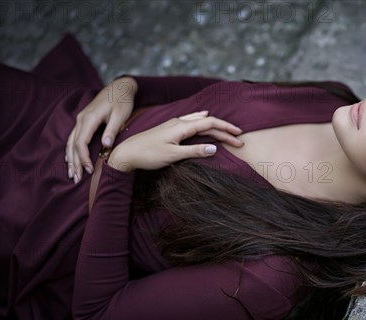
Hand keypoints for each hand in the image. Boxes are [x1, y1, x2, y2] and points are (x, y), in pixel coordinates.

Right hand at [66, 76, 136, 182]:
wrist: (120, 87)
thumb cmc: (122, 100)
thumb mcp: (120, 115)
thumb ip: (112, 130)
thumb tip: (106, 145)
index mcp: (89, 119)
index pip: (81, 143)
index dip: (83, 158)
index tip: (89, 171)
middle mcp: (81, 119)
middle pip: (73, 144)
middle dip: (74, 162)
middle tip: (75, 179)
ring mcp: (81, 119)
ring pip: (70, 141)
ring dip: (70, 158)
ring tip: (72, 173)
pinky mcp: (84, 120)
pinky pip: (74, 137)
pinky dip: (72, 150)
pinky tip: (71, 159)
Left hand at [107, 111, 243, 171]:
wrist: (126, 153)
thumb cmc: (148, 155)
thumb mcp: (172, 156)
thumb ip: (194, 151)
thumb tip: (214, 149)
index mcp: (182, 127)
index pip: (210, 123)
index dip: (226, 129)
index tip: (239, 137)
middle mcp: (179, 122)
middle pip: (207, 122)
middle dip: (224, 130)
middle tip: (238, 140)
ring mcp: (173, 124)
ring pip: (199, 121)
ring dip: (214, 126)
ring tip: (227, 129)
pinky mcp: (169, 128)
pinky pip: (191, 121)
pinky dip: (202, 120)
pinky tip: (202, 117)